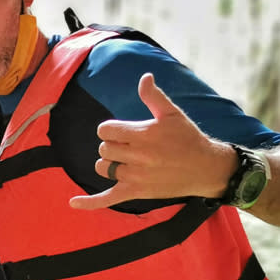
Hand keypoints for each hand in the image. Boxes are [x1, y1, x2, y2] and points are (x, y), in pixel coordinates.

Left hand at [69, 73, 232, 209]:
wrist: (206, 168)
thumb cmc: (187, 138)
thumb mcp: (172, 113)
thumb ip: (154, 96)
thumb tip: (145, 77)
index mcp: (143, 134)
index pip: (105, 130)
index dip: (111, 129)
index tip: (124, 132)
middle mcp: (137, 156)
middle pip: (103, 148)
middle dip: (112, 145)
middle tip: (130, 146)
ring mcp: (136, 176)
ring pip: (103, 167)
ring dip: (109, 163)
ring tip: (126, 161)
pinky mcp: (136, 192)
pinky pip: (107, 198)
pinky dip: (90, 202)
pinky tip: (73, 202)